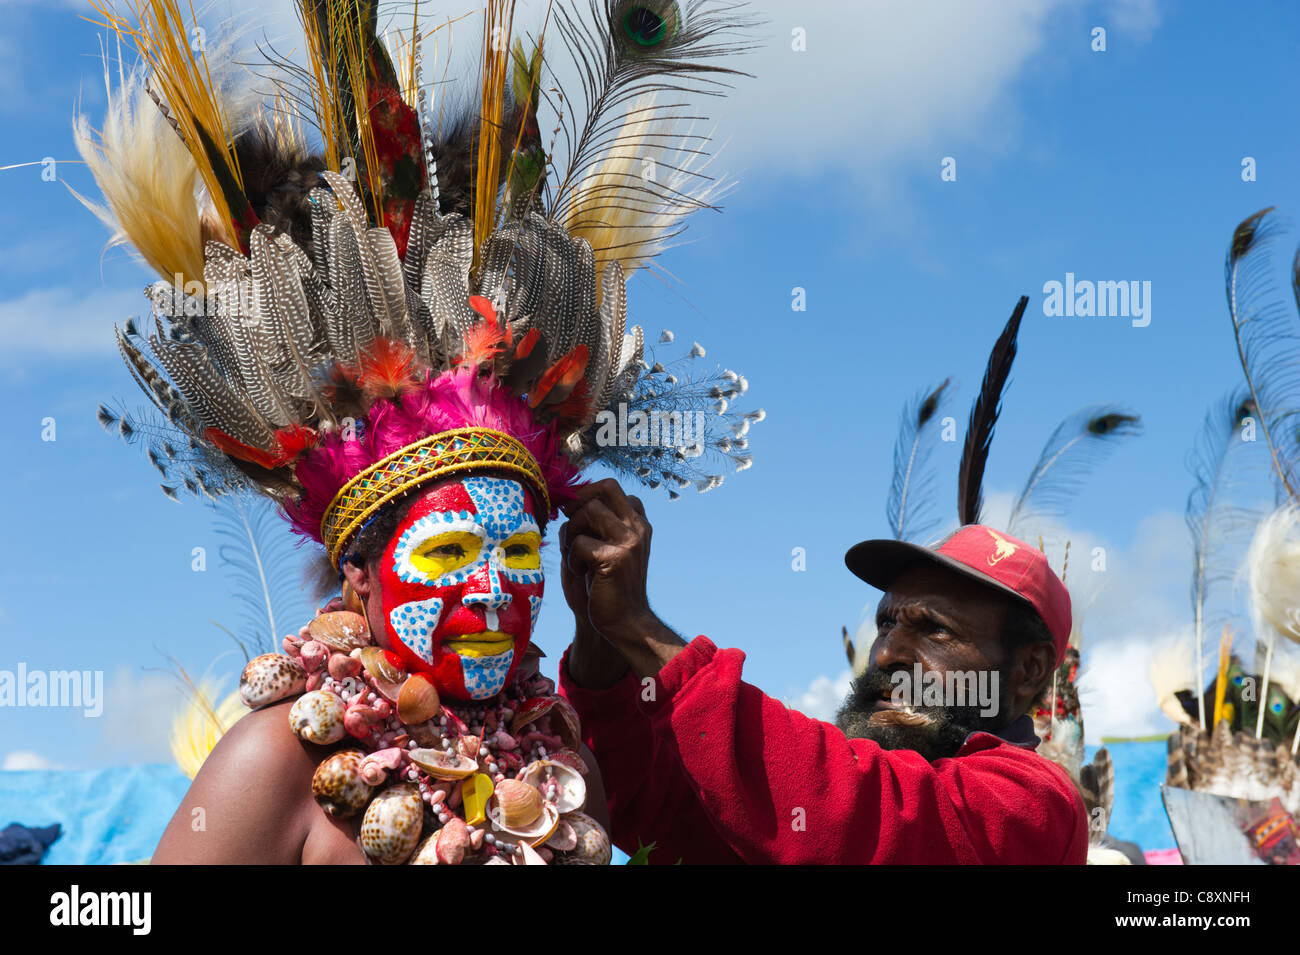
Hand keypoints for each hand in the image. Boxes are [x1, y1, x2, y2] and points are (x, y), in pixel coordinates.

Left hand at [559, 479, 653, 635]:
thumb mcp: (606, 547)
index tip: (574, 512)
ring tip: (576, 555)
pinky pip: (580, 543)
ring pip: (590, 511)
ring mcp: (630, 541)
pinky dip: (572, 559)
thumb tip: (567, 503)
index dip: (587, 493)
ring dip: (573, 531)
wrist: (624, 621)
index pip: (613, 488)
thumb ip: (594, 525)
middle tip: (569, 522)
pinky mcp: (616, 559)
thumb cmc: (608, 585)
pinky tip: (581, 573)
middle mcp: (638, 527)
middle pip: (606, 487)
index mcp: (638, 523)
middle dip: (579, 500)